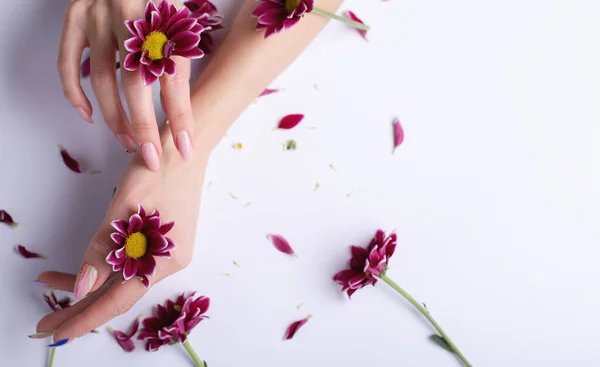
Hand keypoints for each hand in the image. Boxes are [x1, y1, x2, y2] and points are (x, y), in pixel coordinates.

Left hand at [35, 130, 206, 342]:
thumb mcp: (124, 209)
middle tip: (46, 320)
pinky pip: (131, 262)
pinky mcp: (165, 241)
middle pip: (119, 292)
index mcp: (163, 259)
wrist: (185, 147)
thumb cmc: (157, 171)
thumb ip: (103, 250)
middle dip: (81, 305)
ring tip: (52, 283)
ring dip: (90, 282)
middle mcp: (168, 262)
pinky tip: (89, 264)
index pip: (118, 300)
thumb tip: (82, 287)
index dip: (85, 318)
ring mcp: (168, 252)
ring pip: (123, 277)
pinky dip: (107, 265)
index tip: (57, 332)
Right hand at [58, 0, 194, 170]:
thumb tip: (184, 118)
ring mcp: (97, 17)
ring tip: (129, 143)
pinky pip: (67, 63)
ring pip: (103, 80)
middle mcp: (128, 16)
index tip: (186, 148)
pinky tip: (89, 116)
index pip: (174, 78)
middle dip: (145, 126)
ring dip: (115, 118)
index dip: (181, 116)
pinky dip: (76, 93)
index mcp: (163, 18)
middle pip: (135, 83)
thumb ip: (179, 64)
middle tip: (152, 158)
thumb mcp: (178, 25)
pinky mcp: (74, 18)